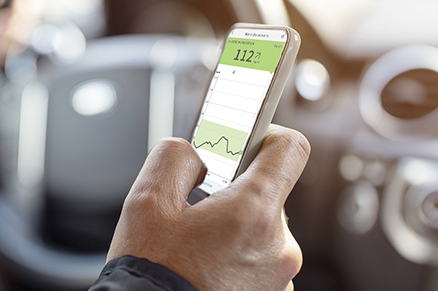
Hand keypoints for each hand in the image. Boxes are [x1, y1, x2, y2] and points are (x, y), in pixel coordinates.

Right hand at [107, 125, 309, 289]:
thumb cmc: (151, 272)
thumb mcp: (146, 200)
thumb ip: (176, 156)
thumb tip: (195, 153)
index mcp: (253, 212)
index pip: (290, 149)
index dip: (268, 135)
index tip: (248, 142)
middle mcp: (279, 246)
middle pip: (269, 194)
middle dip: (235, 194)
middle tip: (197, 210)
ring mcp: (279, 277)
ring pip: (262, 230)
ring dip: (235, 229)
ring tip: (196, 246)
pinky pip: (259, 262)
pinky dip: (237, 258)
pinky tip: (204, 267)